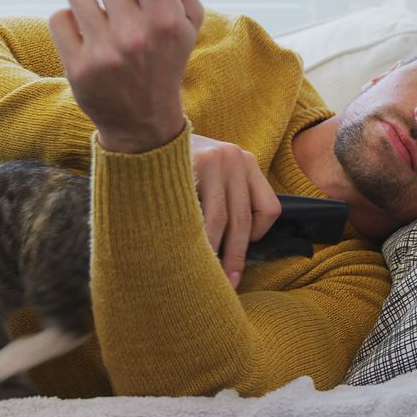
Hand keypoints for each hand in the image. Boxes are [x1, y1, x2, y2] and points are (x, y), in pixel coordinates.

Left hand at [48, 0, 204, 152]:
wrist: (144, 121)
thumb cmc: (167, 59)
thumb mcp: (187, 22)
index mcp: (167, 19)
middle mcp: (135, 35)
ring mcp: (104, 53)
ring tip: (101, 18)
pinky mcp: (77, 68)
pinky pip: (59, 17)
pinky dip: (70, 23)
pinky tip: (86, 37)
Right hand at [191, 134, 281, 287]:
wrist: (147, 132)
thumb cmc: (180, 163)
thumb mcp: (212, 172)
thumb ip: (226, 196)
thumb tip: (236, 245)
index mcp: (247, 162)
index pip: (269, 208)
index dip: (258, 235)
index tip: (240, 248)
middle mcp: (236, 159)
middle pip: (243, 220)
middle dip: (235, 257)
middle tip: (229, 284)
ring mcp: (216, 161)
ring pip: (220, 221)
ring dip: (213, 252)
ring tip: (205, 274)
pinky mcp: (196, 164)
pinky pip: (197, 213)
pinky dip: (193, 236)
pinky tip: (184, 250)